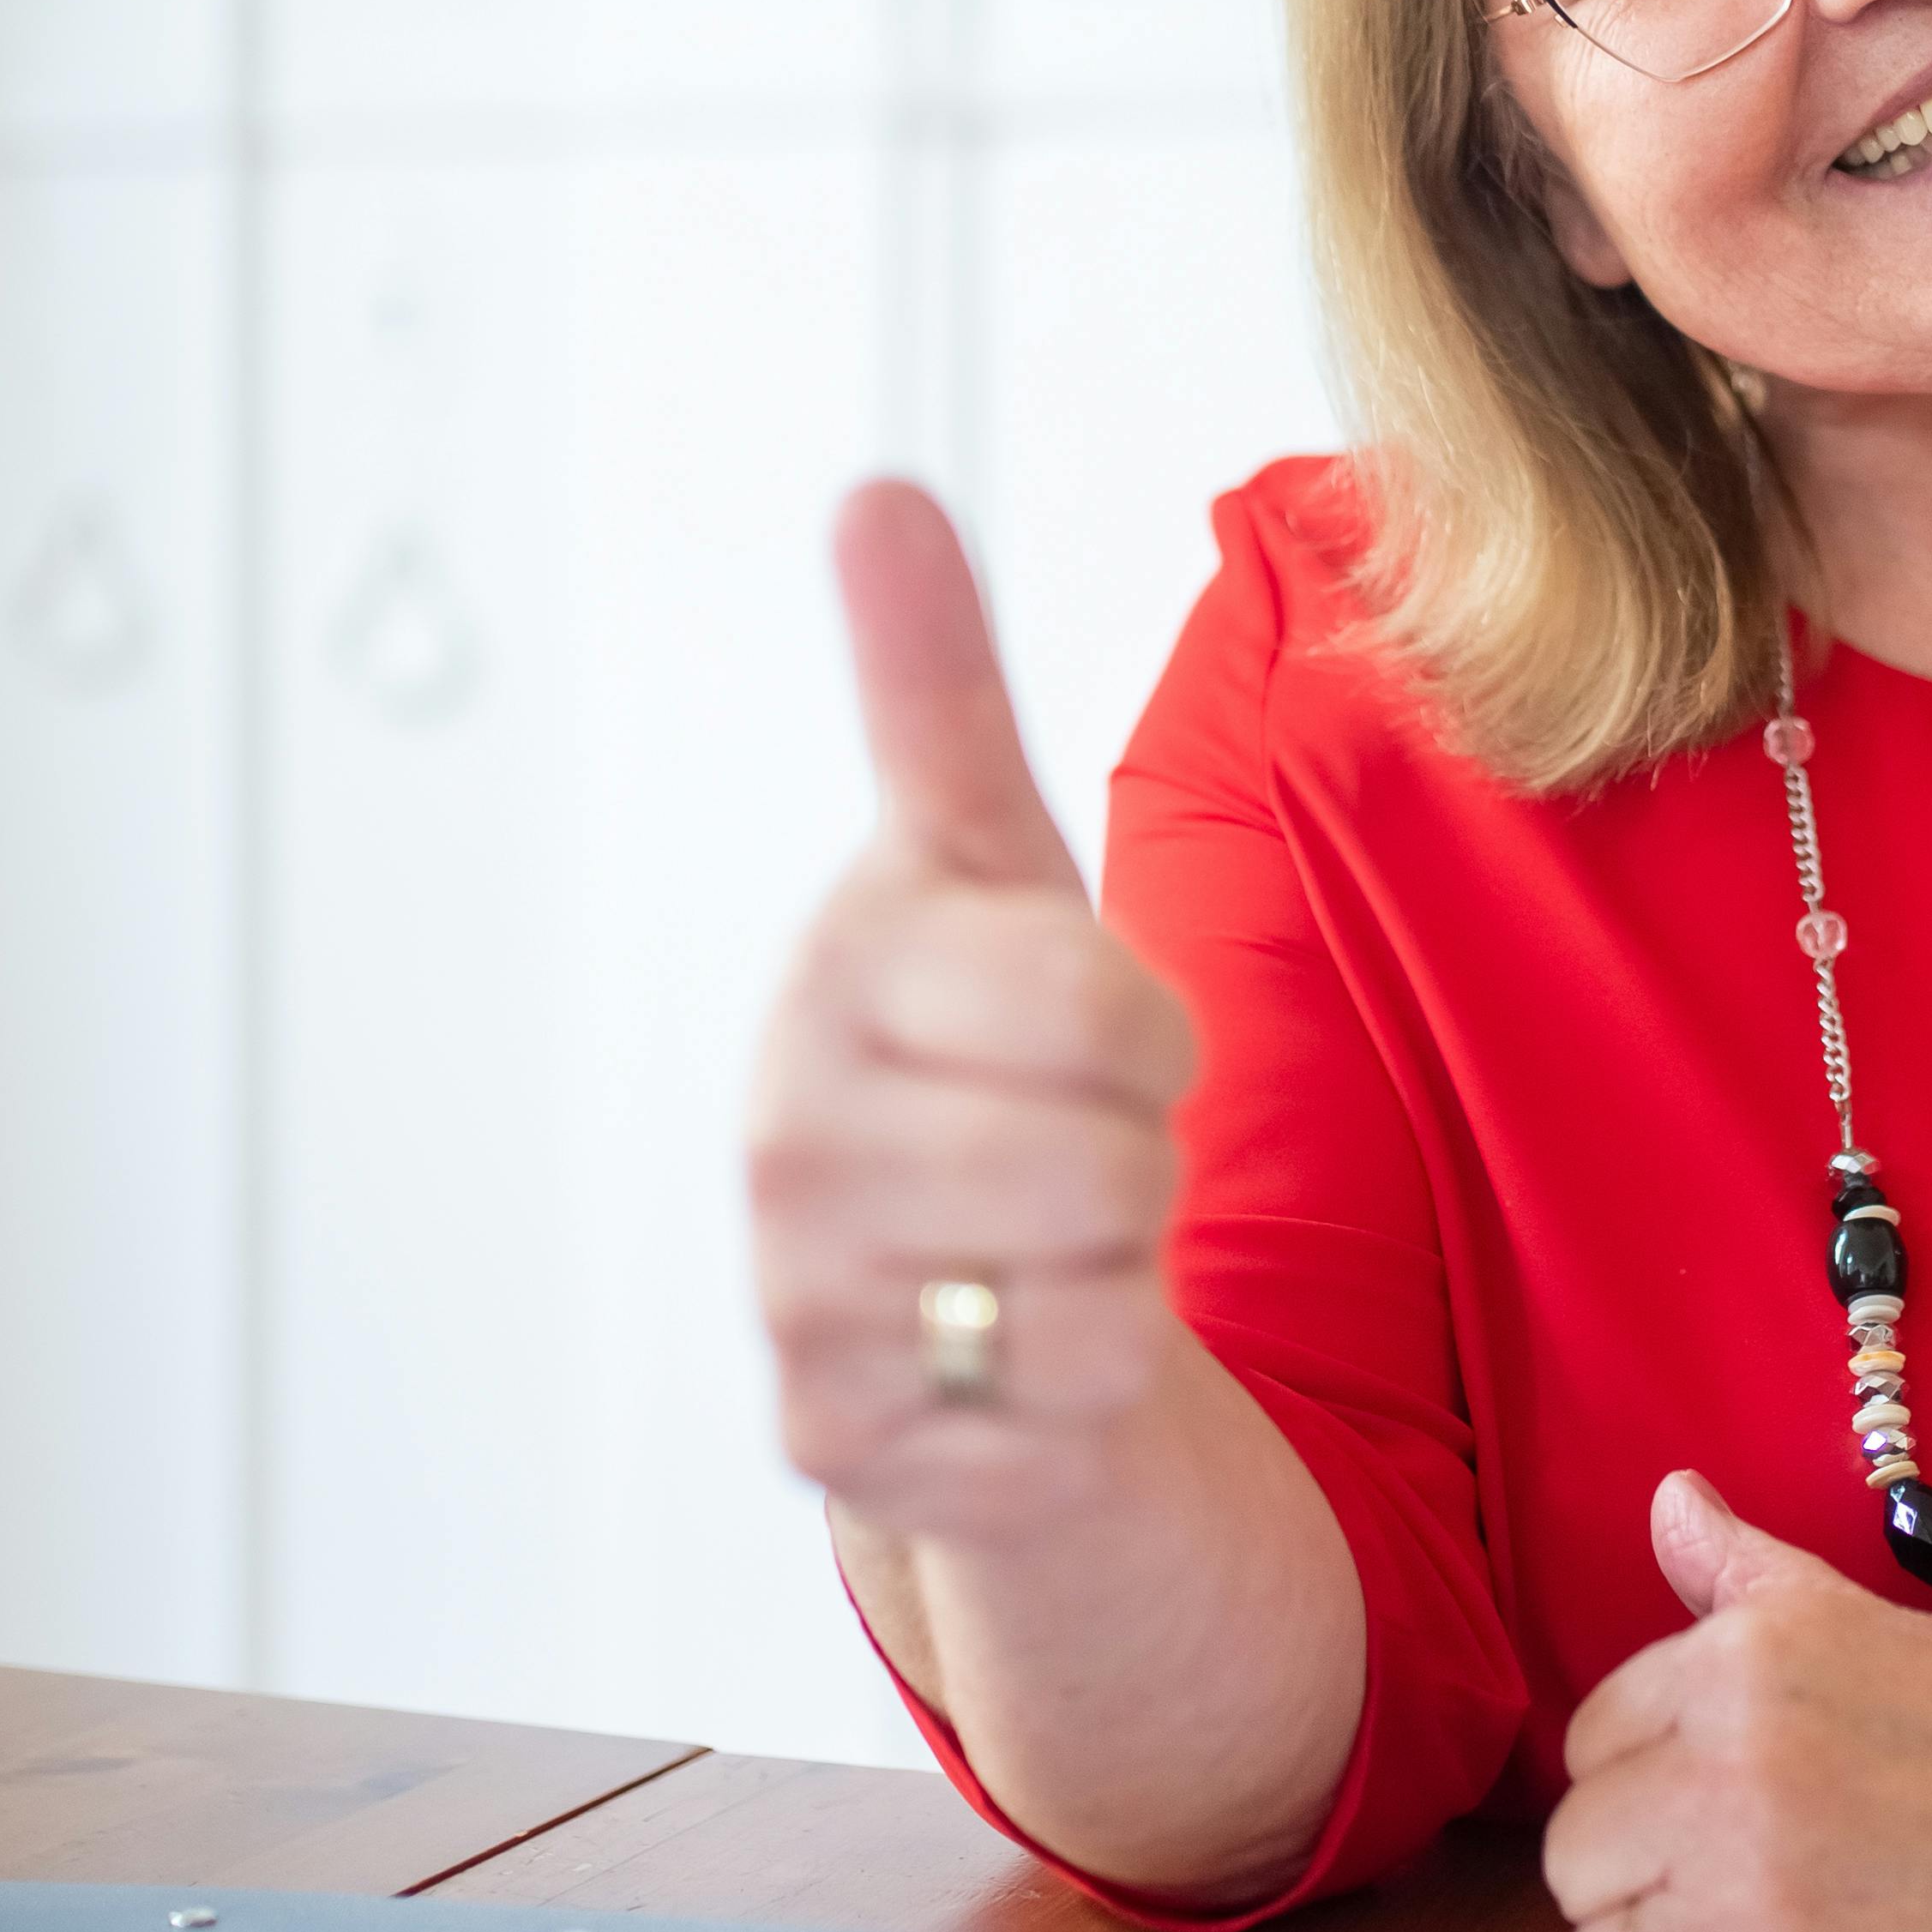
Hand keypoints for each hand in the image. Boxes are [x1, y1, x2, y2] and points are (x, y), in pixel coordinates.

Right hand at [750, 481, 1197, 1552]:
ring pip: (1100, 1302)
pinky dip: (1072, 1399)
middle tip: (1067, 1141)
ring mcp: (794, 1293)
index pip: (1102, 1009)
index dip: (1145, 1030)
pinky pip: (1059, 1426)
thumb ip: (931, 686)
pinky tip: (1000, 1353)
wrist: (935, 1267)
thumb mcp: (984, 860)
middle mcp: (787, 1132)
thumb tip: (874, 493)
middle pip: (1113, 1164)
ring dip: (1117, 1280)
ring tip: (1037, 1242)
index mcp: (843, 970)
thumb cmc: (979, 1041)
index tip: (1093, 1027)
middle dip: (1137, 1160)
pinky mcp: (826, 1438)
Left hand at [1542, 1472, 1931, 1931]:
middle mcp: (1718, 1788)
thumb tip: (1669, 1500)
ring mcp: (1743, 1925)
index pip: (1590, 1745)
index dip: (1654, 1778)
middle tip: (1765, 1877)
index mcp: (1736, 1672)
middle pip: (1577, 1861)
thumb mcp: (1880, 1628)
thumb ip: (1748, 1580)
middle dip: (1647, 1875)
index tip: (1737, 1796)